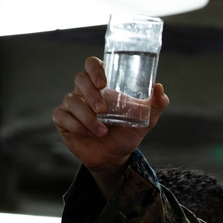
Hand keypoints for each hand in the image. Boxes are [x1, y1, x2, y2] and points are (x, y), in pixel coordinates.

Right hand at [52, 56, 169, 196]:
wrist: (115, 157)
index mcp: (104, 86)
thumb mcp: (146, 120)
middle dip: (91, 93)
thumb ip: (156, 104)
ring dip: (87, 117)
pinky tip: (90, 134)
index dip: (95, 68)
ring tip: (102, 131)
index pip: (93, 65)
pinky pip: (63, 116)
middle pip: (80, 79)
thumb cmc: (127, 133)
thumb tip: (159, 88)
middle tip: (103, 109)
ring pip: (71, 100)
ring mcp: (73, 104)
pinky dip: (77, 126)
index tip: (103, 82)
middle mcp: (85, 91)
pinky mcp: (63, 119)